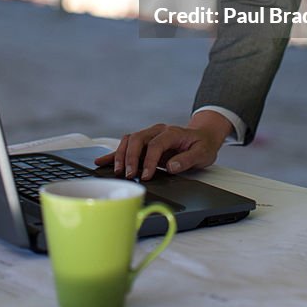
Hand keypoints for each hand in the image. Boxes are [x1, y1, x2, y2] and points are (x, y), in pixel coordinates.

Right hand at [94, 110, 232, 181]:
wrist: (203, 136)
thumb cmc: (202, 145)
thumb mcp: (202, 153)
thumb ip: (187, 159)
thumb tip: (171, 166)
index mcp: (172, 132)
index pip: (156, 144)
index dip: (149, 160)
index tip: (146, 176)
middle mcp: (158, 131)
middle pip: (138, 139)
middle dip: (131, 157)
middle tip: (129, 175)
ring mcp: (150, 135)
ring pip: (129, 140)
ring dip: (121, 155)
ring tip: (118, 172)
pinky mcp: (145, 142)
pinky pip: (127, 145)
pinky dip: (114, 153)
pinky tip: (102, 161)